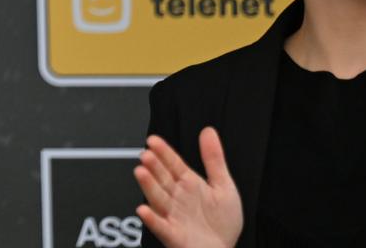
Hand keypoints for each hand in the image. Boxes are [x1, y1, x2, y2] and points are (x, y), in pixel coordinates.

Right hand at [134, 128, 242, 247]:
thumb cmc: (222, 223)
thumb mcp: (224, 187)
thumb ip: (214, 159)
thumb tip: (208, 132)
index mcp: (188, 184)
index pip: (173, 163)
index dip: (164, 152)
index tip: (153, 140)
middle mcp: (177, 197)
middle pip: (162, 178)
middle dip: (154, 166)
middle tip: (146, 155)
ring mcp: (173, 215)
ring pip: (157, 198)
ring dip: (148, 186)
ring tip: (141, 172)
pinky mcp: (172, 234)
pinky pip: (160, 226)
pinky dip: (151, 219)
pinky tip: (143, 210)